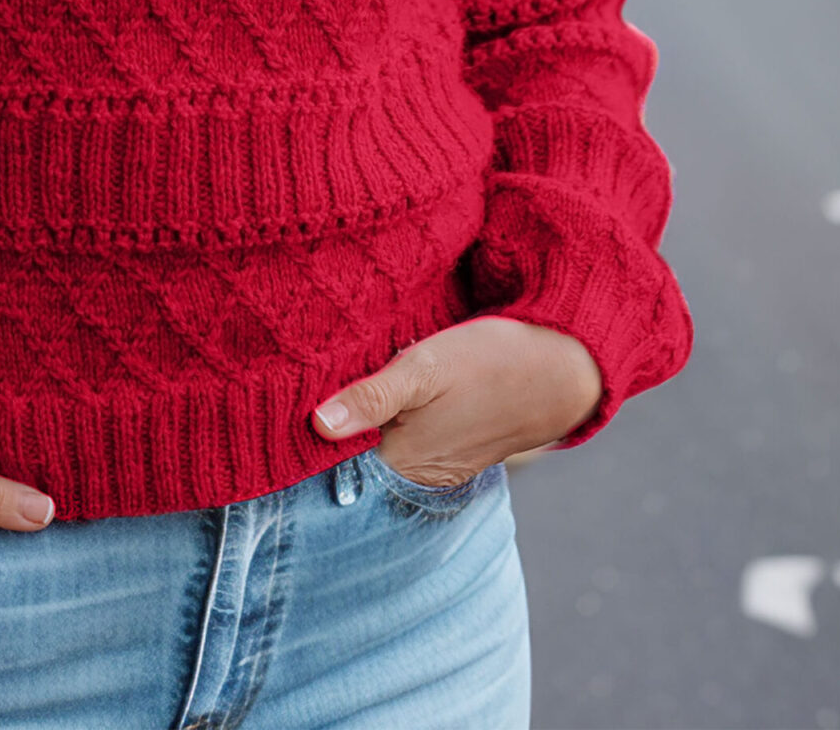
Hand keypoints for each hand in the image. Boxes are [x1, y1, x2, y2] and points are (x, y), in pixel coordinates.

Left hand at [310, 318, 602, 489]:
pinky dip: (384, 426)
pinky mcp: (448, 452)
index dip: (304, 438)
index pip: (332, 463)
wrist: (559, 370)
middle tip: (298, 391)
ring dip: (357, 427)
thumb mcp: (426, 368)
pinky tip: (373, 399)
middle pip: (351, 460)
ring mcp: (434, 467)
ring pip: (376, 452)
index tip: (280, 409)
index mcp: (403, 461)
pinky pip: (402, 445)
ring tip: (329, 389)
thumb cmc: (489, 363)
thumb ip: (372, 397)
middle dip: (328, 432)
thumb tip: (317, 424)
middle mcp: (415, 475)